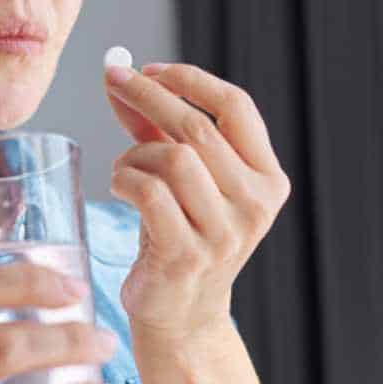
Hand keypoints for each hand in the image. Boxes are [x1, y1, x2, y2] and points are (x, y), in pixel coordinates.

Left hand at [103, 62, 291, 345]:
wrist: (181, 315)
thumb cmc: (179, 235)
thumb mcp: (181, 178)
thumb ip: (156, 127)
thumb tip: (120, 75)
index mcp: (267, 178)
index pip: (237, 107)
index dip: (191, 79)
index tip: (150, 68)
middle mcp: (255, 204)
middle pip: (198, 127)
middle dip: (149, 96)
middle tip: (115, 80)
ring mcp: (224, 233)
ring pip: (172, 158)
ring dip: (135, 153)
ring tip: (125, 167)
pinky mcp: (187, 255)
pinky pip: (149, 192)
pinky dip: (125, 178)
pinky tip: (120, 186)